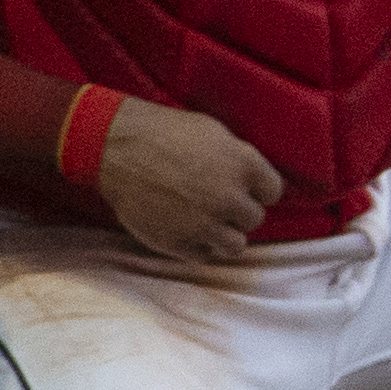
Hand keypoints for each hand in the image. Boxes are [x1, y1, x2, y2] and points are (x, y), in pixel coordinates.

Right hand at [96, 97, 283, 263]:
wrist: (117, 148)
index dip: (258, 190)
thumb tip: (253, 181)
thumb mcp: (215, 135)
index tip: (244, 189)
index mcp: (244, 166)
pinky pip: (204, 256)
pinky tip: (188, 232)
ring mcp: (204, 223)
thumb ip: (240, 161)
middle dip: (238, 211)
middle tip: (217, 202)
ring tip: (207, 223)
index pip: (273, 192)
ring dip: (224, 235)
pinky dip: (198, 247)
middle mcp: (229, 198)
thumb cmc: (165, 133)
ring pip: (235, 245)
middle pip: (253, 219)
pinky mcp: (178, 242)